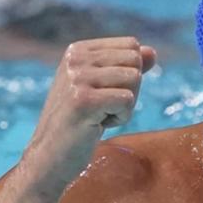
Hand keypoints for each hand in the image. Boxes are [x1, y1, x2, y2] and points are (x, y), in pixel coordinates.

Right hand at [23, 37, 156, 186]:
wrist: (49, 156)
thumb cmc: (79, 123)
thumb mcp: (102, 88)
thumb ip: (126, 68)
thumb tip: (152, 52)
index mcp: (78, 50)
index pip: (132, 46)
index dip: (129, 74)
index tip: (103, 93)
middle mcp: (76, 58)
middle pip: (135, 62)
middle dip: (130, 90)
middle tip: (103, 107)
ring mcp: (77, 78)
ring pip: (134, 80)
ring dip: (125, 106)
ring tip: (98, 116)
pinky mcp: (83, 100)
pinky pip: (128, 101)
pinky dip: (121, 118)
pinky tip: (96, 125)